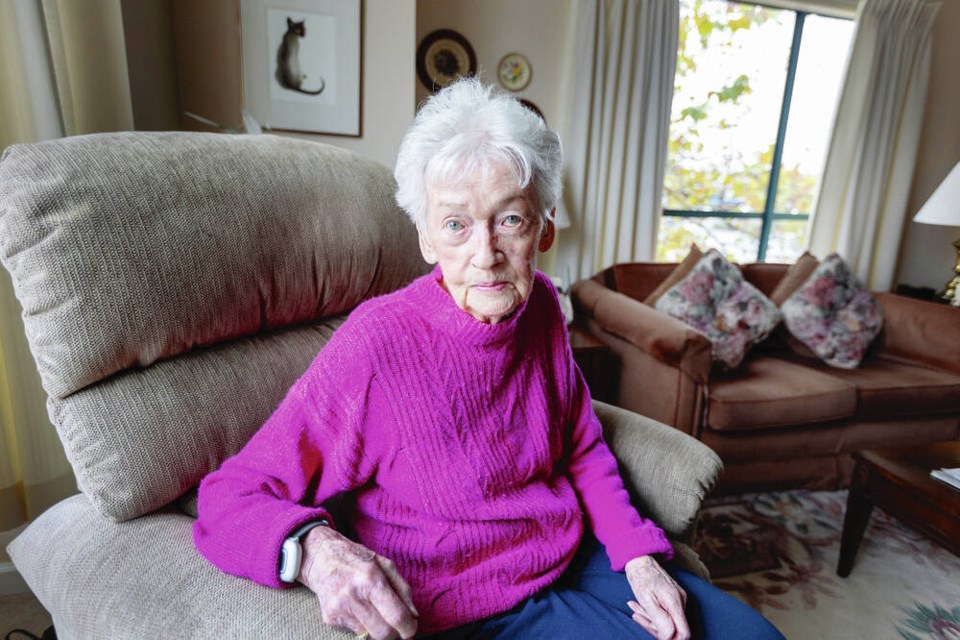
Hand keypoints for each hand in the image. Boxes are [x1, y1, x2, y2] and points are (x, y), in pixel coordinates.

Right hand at [297, 525, 418, 638]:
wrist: (321, 557)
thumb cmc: (355, 558)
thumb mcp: (384, 564)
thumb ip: (402, 589)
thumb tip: (414, 614)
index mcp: (371, 579)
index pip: (396, 616)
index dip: (409, 628)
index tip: (412, 627)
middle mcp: (354, 595)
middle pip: (383, 633)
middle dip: (396, 634)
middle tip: (399, 627)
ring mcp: (340, 608)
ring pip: (369, 636)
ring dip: (380, 631)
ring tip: (380, 616)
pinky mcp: (330, 618)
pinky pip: (355, 632)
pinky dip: (364, 626)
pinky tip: (361, 611)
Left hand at [624, 555, 689, 639]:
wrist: (639, 557)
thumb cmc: (641, 577)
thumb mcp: (646, 600)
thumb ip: (659, 619)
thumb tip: (668, 637)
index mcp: (675, 602)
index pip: (684, 632)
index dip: (672, 639)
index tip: (657, 638)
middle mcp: (681, 601)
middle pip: (674, 628)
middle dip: (654, 627)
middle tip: (637, 617)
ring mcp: (678, 598)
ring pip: (667, 620)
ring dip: (650, 619)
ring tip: (635, 609)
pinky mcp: (672, 596)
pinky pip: (665, 611)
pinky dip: (651, 612)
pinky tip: (638, 607)